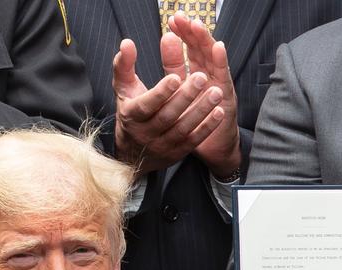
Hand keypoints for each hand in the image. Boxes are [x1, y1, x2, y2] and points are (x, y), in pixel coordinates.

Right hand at [112, 36, 224, 174]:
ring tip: (216, 92)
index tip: (176, 77)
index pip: (146, 105)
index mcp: (132, 116)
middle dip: (185, 97)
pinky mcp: (176, 153)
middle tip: (201, 77)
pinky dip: (207, 128)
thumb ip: (124, 66)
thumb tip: (127, 42)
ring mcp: (162, 146)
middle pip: (167, 116)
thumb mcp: (122, 90)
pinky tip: (219, 112)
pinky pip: (193, 141)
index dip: (161, 93)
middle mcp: (146, 134)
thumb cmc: (130, 113)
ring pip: (183, 129)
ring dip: (201, 111)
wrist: (132, 155)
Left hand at [168, 12, 240, 177]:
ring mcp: (220, 86)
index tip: (173, 20)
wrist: (213, 149)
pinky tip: (217, 48)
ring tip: (197, 26)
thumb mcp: (180, 95)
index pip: (191, 48)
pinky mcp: (228, 98)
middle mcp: (211, 77)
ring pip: (213, 59)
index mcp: (198, 73)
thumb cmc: (195, 122)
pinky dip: (221, 61)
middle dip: (193, 32)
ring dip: (206, 41)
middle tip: (183, 17)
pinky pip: (224, 78)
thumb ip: (173, 69)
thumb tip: (159, 42)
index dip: (183, 34)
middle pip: (203, 49)